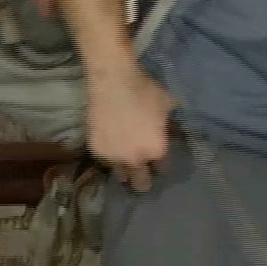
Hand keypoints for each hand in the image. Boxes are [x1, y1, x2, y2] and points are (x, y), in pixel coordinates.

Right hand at [87, 70, 173, 192]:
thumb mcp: (168, 106)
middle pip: (141, 183)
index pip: (162, 168)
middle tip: (143, 172)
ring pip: (121, 175)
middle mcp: (136, 160)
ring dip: (125, 170)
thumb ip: (169, 124)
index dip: (160, 163)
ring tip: (125, 159)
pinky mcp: (96, 150)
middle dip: (144, 179)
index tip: (157, 157)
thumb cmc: (145, 91)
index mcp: (157, 151)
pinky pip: (105, 161)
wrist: (114, 81)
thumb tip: (170, 129)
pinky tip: (111, 145)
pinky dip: (109, 155)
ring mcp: (114, 157)